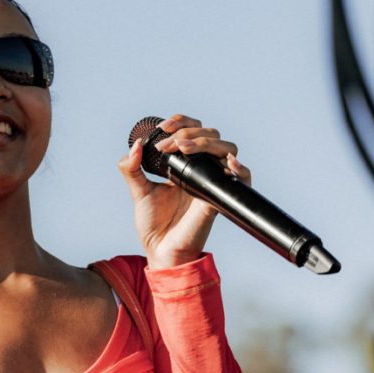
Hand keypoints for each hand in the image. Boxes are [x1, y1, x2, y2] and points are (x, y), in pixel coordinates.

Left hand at [117, 114, 251, 269]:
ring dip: (207, 143)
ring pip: (228, 149)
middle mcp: (202, 169)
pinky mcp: (220, 199)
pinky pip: (242, 180)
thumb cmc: (153, 224)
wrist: (160, 250)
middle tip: (167, 145)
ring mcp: (212, 182)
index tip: (162, 128)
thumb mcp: (138, 191)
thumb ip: (131, 168)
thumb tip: (136, 145)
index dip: (182, 122)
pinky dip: (241, 169)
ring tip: (184, 148)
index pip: (194, 130)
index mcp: (185, 163)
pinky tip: (229, 163)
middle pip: (212, 134)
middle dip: (189, 132)